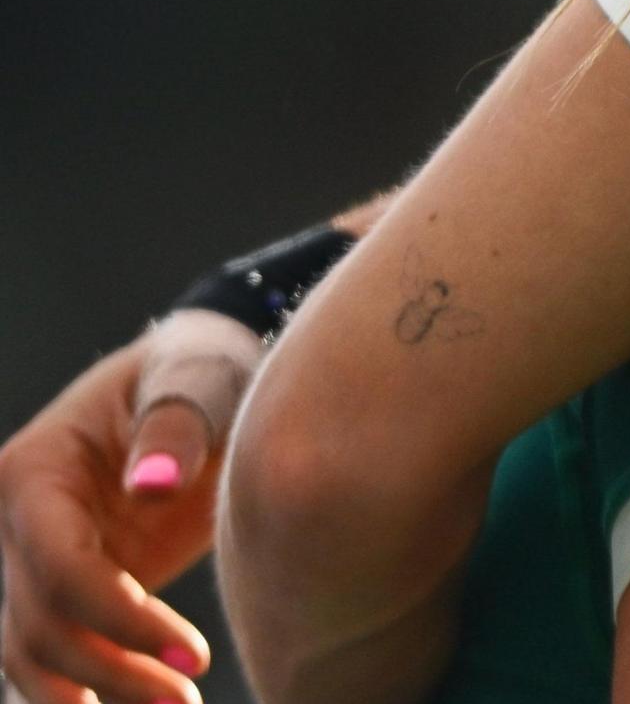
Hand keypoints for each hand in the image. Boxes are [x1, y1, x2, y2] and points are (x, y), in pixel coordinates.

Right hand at [2, 331, 226, 703]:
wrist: (198, 382)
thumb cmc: (199, 370)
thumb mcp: (197, 376)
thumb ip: (177, 423)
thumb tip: (153, 486)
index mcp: (31, 474)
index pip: (61, 568)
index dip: (120, 618)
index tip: (190, 653)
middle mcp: (15, 525)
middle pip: (42, 623)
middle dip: (111, 671)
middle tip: (185, 702)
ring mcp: (30, 561)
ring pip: (36, 653)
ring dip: (95, 693)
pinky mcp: (63, 586)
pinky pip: (52, 650)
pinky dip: (81, 689)